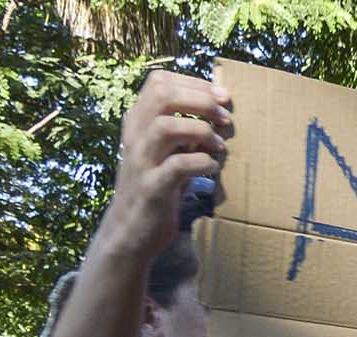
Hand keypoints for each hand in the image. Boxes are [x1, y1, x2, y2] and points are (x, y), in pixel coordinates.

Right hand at [104, 72, 232, 263]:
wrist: (131, 233)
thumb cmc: (157, 191)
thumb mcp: (168, 155)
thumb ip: (185, 135)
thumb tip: (220, 113)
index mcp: (138, 123)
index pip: (159, 82)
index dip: (193, 83)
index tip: (221, 96)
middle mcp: (135, 137)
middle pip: (163, 95)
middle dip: (201, 100)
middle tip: (226, 117)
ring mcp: (141, 162)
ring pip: (166, 126)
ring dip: (202, 131)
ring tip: (219, 145)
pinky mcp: (151, 189)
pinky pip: (177, 165)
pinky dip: (201, 162)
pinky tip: (213, 168)